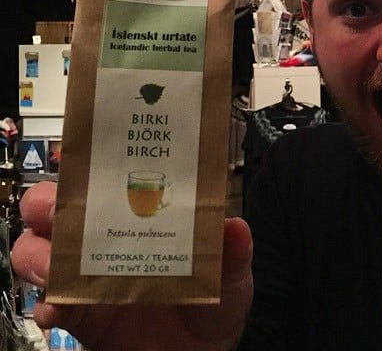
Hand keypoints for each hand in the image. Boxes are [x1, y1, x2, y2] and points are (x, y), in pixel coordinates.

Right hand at [11, 181, 252, 350]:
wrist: (204, 350)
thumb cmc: (215, 298)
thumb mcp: (232, 270)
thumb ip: (234, 251)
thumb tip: (234, 227)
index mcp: (143, 216)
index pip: (110, 180)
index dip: (91, 165)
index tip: (85, 158)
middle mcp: (110, 239)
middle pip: (62, 211)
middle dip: (49, 202)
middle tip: (54, 207)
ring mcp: (92, 277)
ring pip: (44, 254)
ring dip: (40, 253)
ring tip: (52, 262)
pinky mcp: (83, 316)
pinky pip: (53, 306)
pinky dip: (48, 305)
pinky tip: (56, 306)